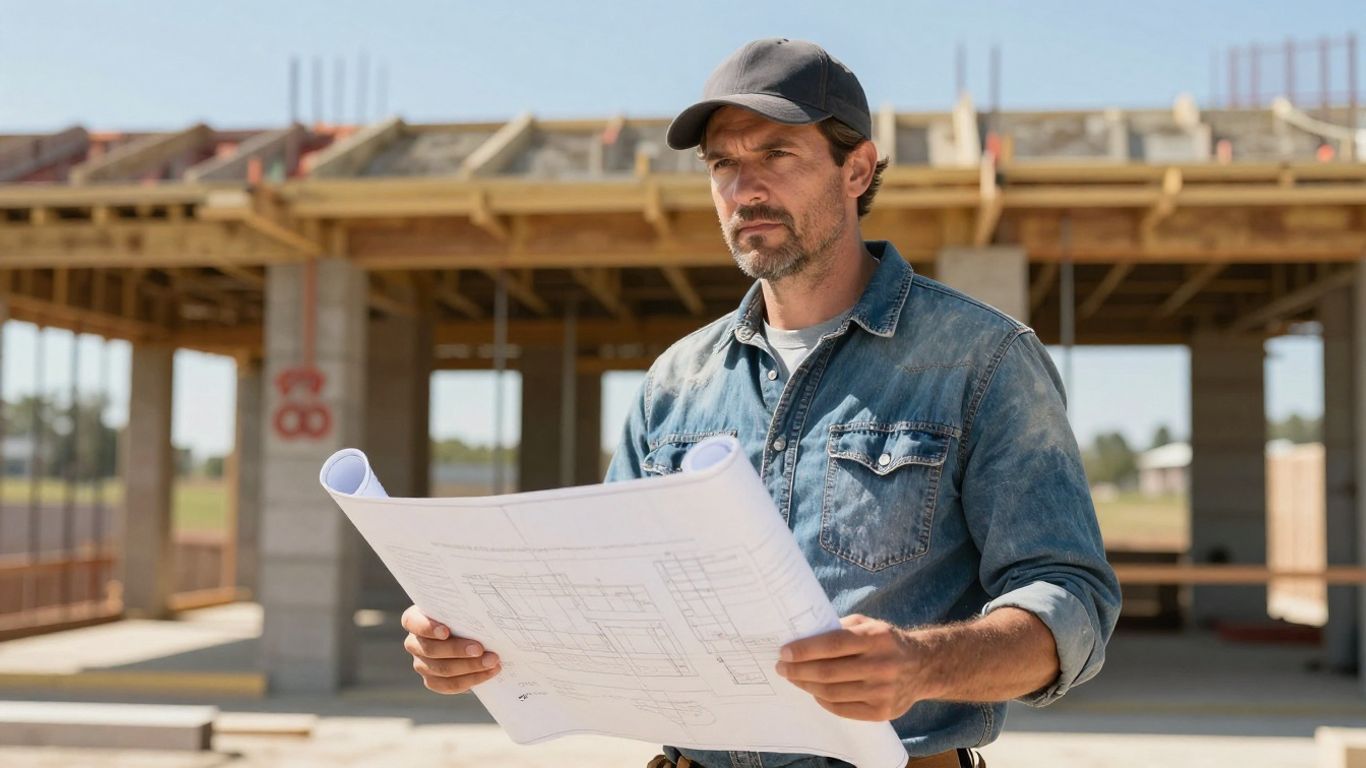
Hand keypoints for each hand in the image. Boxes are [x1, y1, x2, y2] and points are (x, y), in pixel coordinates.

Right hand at [400, 605, 501, 693]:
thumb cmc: (467, 614)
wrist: (474, 637)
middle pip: (431, 650)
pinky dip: (471, 680)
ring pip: (442, 669)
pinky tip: (488, 673)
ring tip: (492, 661)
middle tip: (480, 649)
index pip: (412, 622)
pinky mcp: (432, 681)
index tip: (446, 631)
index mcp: (415, 619)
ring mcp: (421, 664)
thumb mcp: (464, 605)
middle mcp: (414, 642)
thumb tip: (488, 603)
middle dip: (458, 650)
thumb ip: (467, 605)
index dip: (427, 627)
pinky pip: (449, 685)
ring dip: (470, 666)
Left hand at [774, 613, 930, 721]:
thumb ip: (838, 628)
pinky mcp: (882, 711)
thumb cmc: (885, 642)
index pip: (832, 645)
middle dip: (798, 670)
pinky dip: (823, 701)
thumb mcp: (867, 624)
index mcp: (876, 638)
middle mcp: (881, 665)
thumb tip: (802, 636)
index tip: (784, 652)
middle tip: (782, 668)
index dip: (805, 650)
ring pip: (832, 693)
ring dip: (807, 686)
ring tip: (794, 679)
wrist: (922, 667)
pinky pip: (843, 709)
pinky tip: (814, 692)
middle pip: (828, 672)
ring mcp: (883, 691)